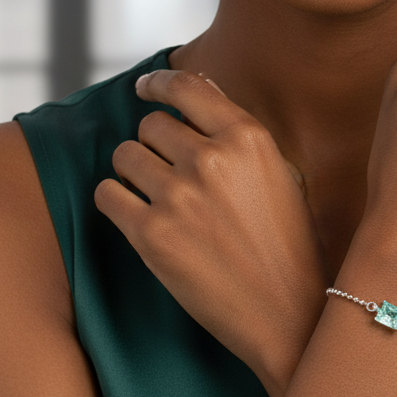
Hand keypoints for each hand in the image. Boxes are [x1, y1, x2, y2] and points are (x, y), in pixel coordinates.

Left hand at [94, 71, 326, 396]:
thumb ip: (239, 133)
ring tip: (156, 194)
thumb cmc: (289, 243)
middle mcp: (211, 159)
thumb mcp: (280, 174)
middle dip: (156, 144)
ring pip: (125, 155)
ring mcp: (178, 196)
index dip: (158, 83)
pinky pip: (108, 194)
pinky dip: (116, 199)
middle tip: (171, 171)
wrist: (288, 313)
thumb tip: (201, 89)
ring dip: (134, 170)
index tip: (145, 88)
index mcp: (248, 138)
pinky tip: (135, 213)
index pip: (186, 87)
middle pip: (152, 125)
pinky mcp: (151, 235)